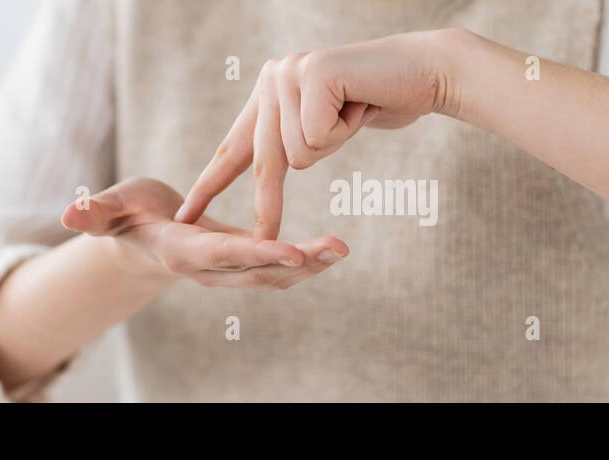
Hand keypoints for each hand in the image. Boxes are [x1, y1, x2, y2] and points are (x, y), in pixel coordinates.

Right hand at [61, 177, 347, 289]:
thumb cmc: (124, 213)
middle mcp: (209, 268)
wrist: (138, 236)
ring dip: (311, 264)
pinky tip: (333, 250)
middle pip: (258, 271)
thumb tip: (68, 214)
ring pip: (274, 274)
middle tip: (336, 249)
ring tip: (342, 249)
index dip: (258, 255)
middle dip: (299, 263)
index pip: (224, 255)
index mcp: (182, 251)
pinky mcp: (242, 262)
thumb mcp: (109, 208)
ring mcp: (227, 269)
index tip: (292, 253)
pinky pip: (278, 267)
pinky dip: (307, 260)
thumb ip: (93, 212)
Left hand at [173, 28, 469, 238]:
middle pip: (265, 160)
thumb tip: (283, 161)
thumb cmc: (383, 99)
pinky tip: (361, 104)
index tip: (185, 216)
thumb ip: (301, 135)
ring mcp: (290, 73)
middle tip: (266, 239)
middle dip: (270, 205)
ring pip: (299, 155)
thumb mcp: (331, 124)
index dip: (210, 185)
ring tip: (356, 112)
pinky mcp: (311, 74)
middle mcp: (272, 78)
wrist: (424, 70)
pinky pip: (317, 139)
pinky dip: (347, 130)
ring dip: (337, 142)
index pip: (234, 147)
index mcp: (270, 92)